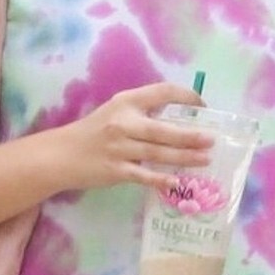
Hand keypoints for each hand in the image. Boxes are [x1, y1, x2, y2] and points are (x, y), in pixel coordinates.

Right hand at [57, 84, 213, 192]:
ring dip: (185, 157)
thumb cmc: (93, 132)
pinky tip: (178, 182)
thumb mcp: (115, 112)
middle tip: (212, 140)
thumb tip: (178, 119)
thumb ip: (142, 112)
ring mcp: (120, 148)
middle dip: (191, 135)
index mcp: (125, 102)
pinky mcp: (116, 171)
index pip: (162, 92)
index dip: (186, 97)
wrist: (61, 155)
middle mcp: (123, 123)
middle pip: (164, 130)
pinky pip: (144, 176)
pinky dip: (161, 180)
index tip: (202, 106)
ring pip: (158, 153)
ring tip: (205, 159)